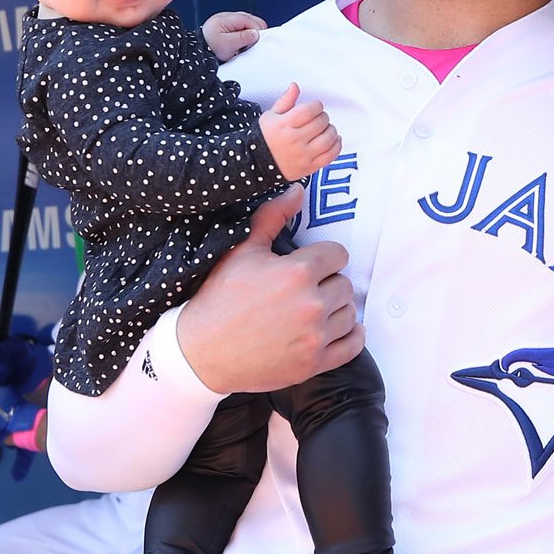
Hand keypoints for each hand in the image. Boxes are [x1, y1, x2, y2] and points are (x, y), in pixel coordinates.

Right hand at [176, 186, 363, 392]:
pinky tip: (335, 330)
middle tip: (307, 290)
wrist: (201, 353)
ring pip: (350, 313)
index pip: (338, 255)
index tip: (311, 265)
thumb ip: (272, 217)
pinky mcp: (315, 362)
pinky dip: (350, 336)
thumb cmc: (219, 299)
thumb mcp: (241, 251)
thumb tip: (297, 191)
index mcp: (297, 272)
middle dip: (328, 284)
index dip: (324, 258)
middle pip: (345, 284)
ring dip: (337, 310)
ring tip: (314, 310)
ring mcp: (315, 336)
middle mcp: (312, 304)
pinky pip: (352, 345)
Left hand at [202, 11, 265, 61]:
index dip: (256, 31)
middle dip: (255, 32)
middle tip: (250, 44)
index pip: (250, 20)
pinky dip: (246, 34)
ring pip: (249, 23)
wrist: (199, 50)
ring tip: (244, 44)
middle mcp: (229, 16)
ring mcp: (229, 20)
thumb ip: (243, 38)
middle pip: (252, 20)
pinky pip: (244, 27)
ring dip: (250, 33)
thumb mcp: (228, 45)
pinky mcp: (230, 25)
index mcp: (227, 18)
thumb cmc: (210, 47)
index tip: (256, 42)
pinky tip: (241, 42)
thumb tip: (256, 33)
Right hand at [259, 82, 342, 180]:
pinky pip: (330, 156)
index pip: (308, 111)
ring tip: (326, 128)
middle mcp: (294, 140)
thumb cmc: (266, 138)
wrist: (258, 164)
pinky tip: (334, 140)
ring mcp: (302, 155)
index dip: (317, 106)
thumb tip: (295, 86)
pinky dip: (336, 146)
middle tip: (320, 117)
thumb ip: (285, 100)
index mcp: (284, 125)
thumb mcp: (271, 115)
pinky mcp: (309, 167)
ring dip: (332, 130)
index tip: (316, 107)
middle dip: (323, 117)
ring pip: (328, 139)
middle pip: (320, 123)